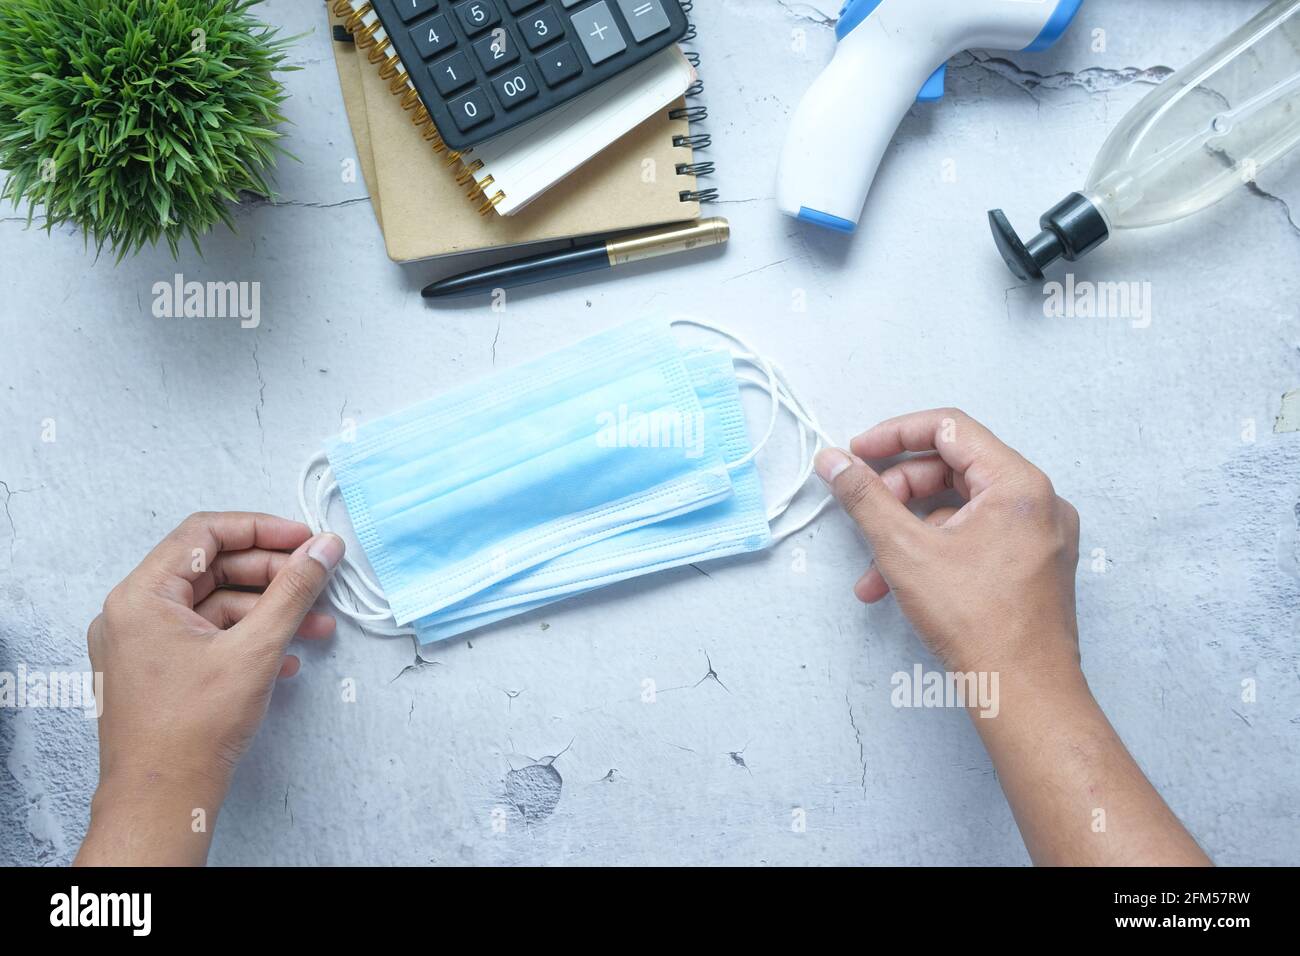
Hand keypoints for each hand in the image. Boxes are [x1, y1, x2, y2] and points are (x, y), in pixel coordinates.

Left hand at [76, 512, 343, 865]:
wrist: (162, 801)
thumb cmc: (191, 730)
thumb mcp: (256, 648)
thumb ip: (294, 591)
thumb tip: (323, 549)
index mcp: (141, 597)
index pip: (204, 534)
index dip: (261, 530)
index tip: (305, 539)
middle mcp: (134, 614)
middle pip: (212, 569)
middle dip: (272, 575)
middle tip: (317, 579)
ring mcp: (142, 644)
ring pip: (215, 606)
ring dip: (268, 612)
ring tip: (317, 626)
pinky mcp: (158, 671)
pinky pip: (207, 637)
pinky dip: (248, 638)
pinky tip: (287, 659)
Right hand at [815, 408, 1079, 676]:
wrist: (1024, 693)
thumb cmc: (977, 622)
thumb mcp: (904, 550)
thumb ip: (864, 497)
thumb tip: (834, 461)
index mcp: (1019, 483)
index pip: (949, 428)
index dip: (894, 435)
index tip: (855, 453)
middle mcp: (1039, 501)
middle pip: (953, 468)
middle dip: (898, 491)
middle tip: (863, 510)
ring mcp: (1040, 534)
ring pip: (960, 508)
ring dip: (909, 530)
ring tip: (873, 569)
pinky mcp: (1034, 564)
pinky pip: (977, 537)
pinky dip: (935, 551)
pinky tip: (898, 585)